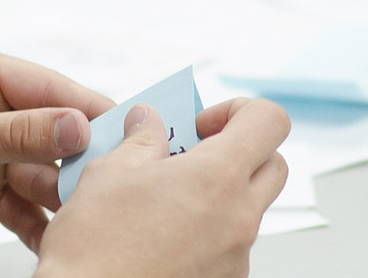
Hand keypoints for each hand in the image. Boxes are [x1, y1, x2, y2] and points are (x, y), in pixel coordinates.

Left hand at [0, 40, 115, 262]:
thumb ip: (19, 133)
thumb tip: (79, 124)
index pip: (53, 88)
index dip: (91, 111)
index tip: (129, 133)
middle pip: (59, 133)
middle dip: (80, 161)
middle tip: (105, 184)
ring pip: (50, 174)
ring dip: (63, 197)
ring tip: (80, 215)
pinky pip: (31, 206)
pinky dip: (42, 223)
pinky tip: (54, 236)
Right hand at [36, 99, 289, 276]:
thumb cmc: (94, 251)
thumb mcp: (108, 174)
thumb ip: (140, 140)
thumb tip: (147, 122)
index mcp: (217, 177)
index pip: (269, 121)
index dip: (240, 111)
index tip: (202, 124)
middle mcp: (239, 219)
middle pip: (273, 166)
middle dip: (240, 152)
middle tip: (192, 156)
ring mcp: (236, 257)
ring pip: (249, 209)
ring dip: (219, 195)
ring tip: (165, 202)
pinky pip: (229, 246)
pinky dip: (206, 233)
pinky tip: (162, 238)